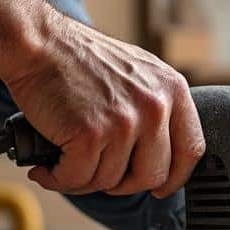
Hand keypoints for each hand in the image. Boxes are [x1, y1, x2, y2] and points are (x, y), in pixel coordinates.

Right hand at [0, 0, 204, 196]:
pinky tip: (47, 167)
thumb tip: (158, 152)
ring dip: (83, 179)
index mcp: (172, 89)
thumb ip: (155, 107)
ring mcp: (124, 122)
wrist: (38, 42)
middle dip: (122, 183)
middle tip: (98, 173)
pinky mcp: (91, 135)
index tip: (161, 186)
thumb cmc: (77, 57)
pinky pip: (78, 179)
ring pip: (111, 181)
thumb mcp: (137, 72)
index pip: (191, 149)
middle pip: (152, 176)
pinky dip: (57, 179)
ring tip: (64, 161)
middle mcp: (155, 106)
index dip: (175, 176)